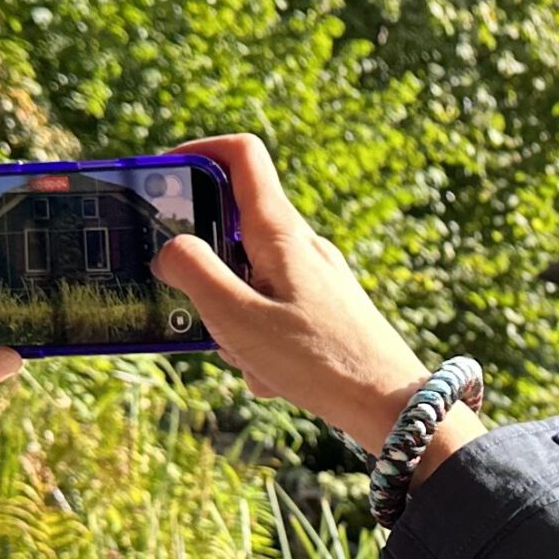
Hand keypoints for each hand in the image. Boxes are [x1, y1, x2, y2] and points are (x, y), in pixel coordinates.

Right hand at [152, 135, 476, 477]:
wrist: (392, 406)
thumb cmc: (318, 362)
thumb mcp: (238, 318)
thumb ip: (195, 273)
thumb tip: (171, 246)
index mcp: (280, 233)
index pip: (242, 156)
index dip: (199, 152)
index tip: (165, 175)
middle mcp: (303, 246)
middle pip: (234, 233)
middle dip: (206, 276)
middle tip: (205, 316)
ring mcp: (317, 277)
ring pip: (250, 283)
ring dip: (234, 321)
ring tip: (253, 360)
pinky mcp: (326, 308)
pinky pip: (273, 314)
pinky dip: (261, 343)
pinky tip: (274, 376)